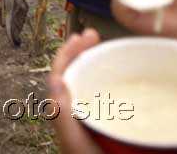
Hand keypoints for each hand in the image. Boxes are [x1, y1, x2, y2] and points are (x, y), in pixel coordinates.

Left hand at [48, 29, 102, 153]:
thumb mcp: (76, 144)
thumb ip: (62, 117)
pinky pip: (102, 96)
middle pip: (73, 73)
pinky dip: (108, 80)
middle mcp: (73, 113)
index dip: (69, 52)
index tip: (84, 35)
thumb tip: (55, 80)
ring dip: (93, 62)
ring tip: (102, 46)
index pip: (60, 74)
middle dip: (80, 50)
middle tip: (94, 34)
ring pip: (87, 83)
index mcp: (63, 114)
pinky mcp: (103, 125)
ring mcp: (88, 118)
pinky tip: (121, 76)